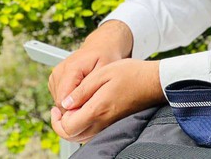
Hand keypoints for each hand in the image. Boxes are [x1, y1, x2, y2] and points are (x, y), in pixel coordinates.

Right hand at [48, 20, 133, 115]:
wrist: (102, 45)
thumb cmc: (107, 56)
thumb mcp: (105, 70)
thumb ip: (90, 88)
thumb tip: (76, 105)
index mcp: (71, 69)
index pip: (63, 101)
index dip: (75, 110)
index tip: (89, 108)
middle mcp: (59, 71)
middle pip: (60, 103)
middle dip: (75, 107)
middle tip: (92, 100)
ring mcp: (55, 75)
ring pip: (59, 102)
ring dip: (73, 102)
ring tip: (89, 92)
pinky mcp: (55, 79)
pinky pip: (60, 96)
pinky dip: (71, 97)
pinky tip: (83, 90)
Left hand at [50, 59, 165, 142]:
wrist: (154, 81)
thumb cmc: (132, 73)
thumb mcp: (104, 73)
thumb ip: (82, 89)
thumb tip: (65, 103)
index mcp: (98, 109)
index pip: (68, 127)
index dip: (56, 120)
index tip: (57, 108)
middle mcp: (103, 122)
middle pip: (73, 136)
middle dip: (61, 125)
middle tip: (59, 111)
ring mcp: (110, 125)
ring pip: (82, 136)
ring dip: (72, 126)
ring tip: (71, 109)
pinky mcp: (115, 124)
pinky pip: (93, 132)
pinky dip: (84, 126)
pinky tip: (85, 111)